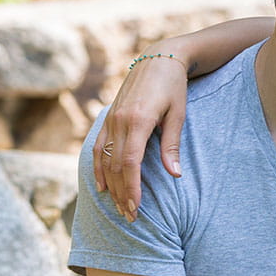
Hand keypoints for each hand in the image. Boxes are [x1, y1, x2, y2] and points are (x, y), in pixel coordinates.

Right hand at [94, 50, 189, 218]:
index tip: (136, 207)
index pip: (130, 163)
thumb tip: (175, 175)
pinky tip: (101, 185)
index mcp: (138, 120)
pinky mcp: (108, 118)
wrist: (159, 59)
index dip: (131, 188)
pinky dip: (98, 168)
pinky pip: (98, 147)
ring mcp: (110, 119)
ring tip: (117, 207)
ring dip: (110, 186)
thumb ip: (172, 145)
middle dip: (121, 193)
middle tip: (130, 217)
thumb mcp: (178, 114)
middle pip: (115, 166)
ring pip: (104, 159)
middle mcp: (119, 121)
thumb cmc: (174, 87)